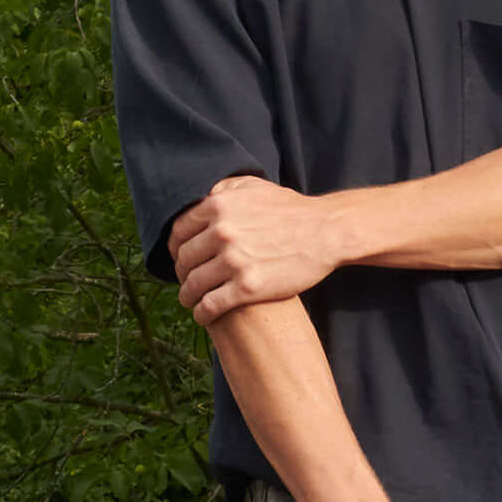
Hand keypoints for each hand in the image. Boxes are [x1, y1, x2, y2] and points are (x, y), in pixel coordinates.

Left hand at [171, 174, 351, 324]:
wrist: (327, 232)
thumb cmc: (291, 210)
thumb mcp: (255, 187)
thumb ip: (224, 189)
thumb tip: (202, 197)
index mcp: (219, 206)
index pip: (179, 231)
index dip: (175, 247)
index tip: (179, 257)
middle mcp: (222, 233)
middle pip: (184, 259)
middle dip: (181, 273)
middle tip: (186, 280)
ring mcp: (234, 261)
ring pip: (193, 285)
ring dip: (187, 296)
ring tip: (190, 300)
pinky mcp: (247, 288)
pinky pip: (211, 305)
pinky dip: (201, 313)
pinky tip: (202, 315)